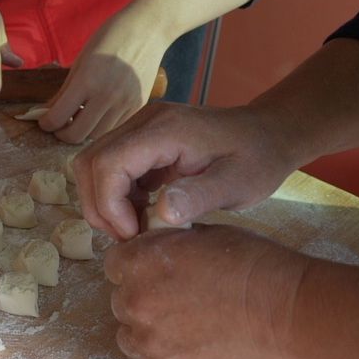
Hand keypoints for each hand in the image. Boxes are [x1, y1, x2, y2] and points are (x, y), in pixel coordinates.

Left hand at [40, 2, 168, 142]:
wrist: (148, 29)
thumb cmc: (110, 37)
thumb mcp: (80, 60)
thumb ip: (64, 91)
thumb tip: (48, 112)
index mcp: (87, 81)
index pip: (58, 117)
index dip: (46, 124)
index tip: (45, 121)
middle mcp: (107, 96)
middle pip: (77, 135)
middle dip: (62, 134)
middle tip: (59, 125)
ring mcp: (125, 103)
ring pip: (97, 135)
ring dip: (84, 131)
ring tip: (80, 118)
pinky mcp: (138, 105)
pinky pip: (115, 126)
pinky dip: (102, 125)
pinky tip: (98, 112)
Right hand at [73, 103, 303, 240]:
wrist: (268, 135)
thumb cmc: (258, 159)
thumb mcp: (238, 183)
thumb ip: (199, 196)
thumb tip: (161, 214)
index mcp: (164, 130)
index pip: (108, 164)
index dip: (109, 204)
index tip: (134, 234)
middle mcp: (143, 122)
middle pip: (90, 163)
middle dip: (100, 206)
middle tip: (129, 236)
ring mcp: (140, 129)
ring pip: (93, 165)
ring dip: (105, 202)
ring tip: (136, 227)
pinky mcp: (141, 141)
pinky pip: (110, 168)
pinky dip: (116, 196)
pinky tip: (142, 213)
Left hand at [104, 225, 309, 358]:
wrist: (289, 313)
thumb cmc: (255, 265)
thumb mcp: (206, 234)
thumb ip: (169, 245)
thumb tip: (159, 252)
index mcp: (139, 262)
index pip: (116, 265)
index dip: (138, 267)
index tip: (160, 272)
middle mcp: (135, 302)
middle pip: (122, 303)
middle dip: (145, 300)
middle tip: (181, 301)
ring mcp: (149, 343)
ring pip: (129, 339)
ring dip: (149, 334)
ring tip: (186, 330)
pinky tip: (183, 356)